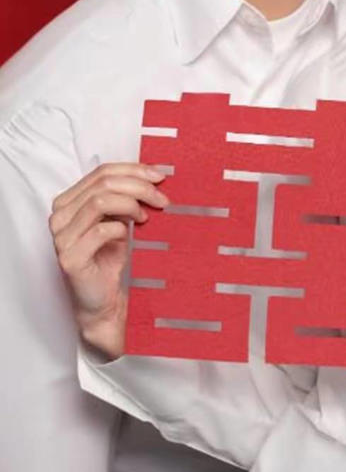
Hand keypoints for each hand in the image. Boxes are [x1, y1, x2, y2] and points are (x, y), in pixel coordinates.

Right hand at [50, 162, 168, 358]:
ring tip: (147, 216)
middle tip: (161, 198)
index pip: (101, 172)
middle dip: (139, 186)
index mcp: (67, 202)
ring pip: (100, 202)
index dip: (133, 170)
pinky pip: (101, 230)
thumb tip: (153, 175)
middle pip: (103, 184)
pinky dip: (121, 228)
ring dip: (131, 204)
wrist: (103, 301)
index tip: (160, 176)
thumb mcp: (118, 220)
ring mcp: (61, 237)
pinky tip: (129, 235)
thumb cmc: (109, 259)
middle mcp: (59, 216)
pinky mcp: (70, 257)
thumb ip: (124, 197)